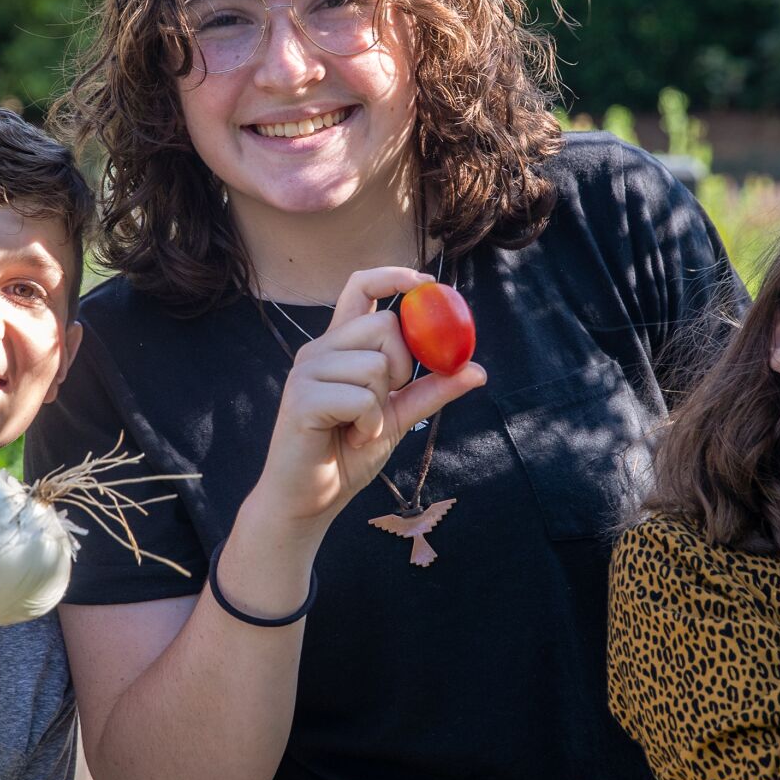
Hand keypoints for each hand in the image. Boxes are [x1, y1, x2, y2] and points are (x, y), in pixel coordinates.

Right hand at [249, 265, 485, 537]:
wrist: (309, 502)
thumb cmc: (347, 455)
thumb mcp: (398, 418)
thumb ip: (431, 391)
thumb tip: (477, 369)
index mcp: (339, 346)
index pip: (360, 288)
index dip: (394, 277)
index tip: (427, 283)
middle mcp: (319, 350)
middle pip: (384, 327)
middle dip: (401, 366)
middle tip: (384, 400)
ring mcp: (306, 372)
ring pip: (375, 365)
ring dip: (381, 406)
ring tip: (360, 428)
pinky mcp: (302, 398)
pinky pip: (360, 398)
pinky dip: (369, 424)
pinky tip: (352, 438)